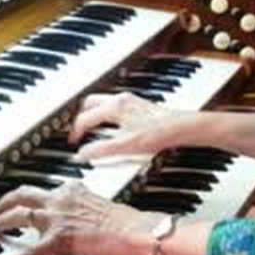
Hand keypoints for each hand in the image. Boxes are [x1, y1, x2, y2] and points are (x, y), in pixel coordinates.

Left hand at [0, 181, 164, 254]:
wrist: (134, 231)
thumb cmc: (125, 223)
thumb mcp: (99, 205)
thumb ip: (82, 207)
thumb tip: (78, 216)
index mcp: (72, 190)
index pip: (44, 189)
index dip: (29, 196)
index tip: (23, 200)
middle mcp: (61, 199)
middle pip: (22, 194)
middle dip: (4, 202)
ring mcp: (57, 218)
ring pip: (19, 215)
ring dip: (2, 223)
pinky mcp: (58, 239)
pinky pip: (29, 251)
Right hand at [69, 92, 193, 160]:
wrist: (181, 127)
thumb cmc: (158, 133)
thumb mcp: (125, 146)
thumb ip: (100, 150)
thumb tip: (81, 155)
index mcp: (114, 106)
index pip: (84, 117)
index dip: (75, 132)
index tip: (73, 143)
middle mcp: (120, 99)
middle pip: (90, 104)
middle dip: (81, 117)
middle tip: (79, 132)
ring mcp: (130, 101)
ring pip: (102, 103)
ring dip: (94, 115)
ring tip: (92, 130)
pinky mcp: (138, 106)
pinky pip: (114, 107)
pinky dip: (106, 116)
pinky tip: (113, 128)